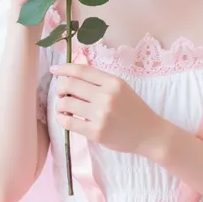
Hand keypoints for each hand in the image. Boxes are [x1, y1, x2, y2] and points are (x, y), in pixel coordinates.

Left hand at [50, 63, 166, 156]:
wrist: (149, 133)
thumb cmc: (133, 109)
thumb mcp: (121, 88)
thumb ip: (100, 81)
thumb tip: (71, 76)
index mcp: (113, 82)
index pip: (82, 70)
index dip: (64, 68)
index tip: (54, 70)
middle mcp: (106, 96)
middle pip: (70, 85)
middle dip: (60, 87)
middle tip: (61, 92)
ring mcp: (100, 115)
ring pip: (66, 104)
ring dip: (60, 104)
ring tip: (65, 107)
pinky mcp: (96, 132)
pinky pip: (68, 123)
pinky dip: (61, 118)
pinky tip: (65, 117)